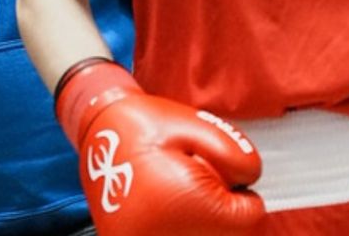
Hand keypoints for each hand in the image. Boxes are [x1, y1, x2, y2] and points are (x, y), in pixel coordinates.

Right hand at [56, 59, 264, 235]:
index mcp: (187, 205)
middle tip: (197, 179)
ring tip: (180, 192)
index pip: (247, 221)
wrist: (97, 122)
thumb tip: (251, 183)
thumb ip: (237, 157)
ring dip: (201, 223)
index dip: (241, 194)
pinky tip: (165, 205)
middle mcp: (164, 235)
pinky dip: (178, 227)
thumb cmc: (148, 123)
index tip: (219, 174)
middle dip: (222, 212)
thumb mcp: (200, 126)